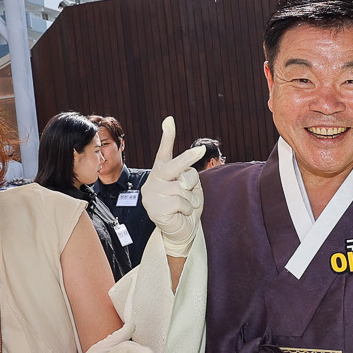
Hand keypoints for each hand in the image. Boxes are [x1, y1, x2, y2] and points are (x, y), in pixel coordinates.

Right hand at [140, 116, 206, 258]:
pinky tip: (180, 214)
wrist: (182, 232)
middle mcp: (154, 180)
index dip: (167, 136)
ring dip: (191, 198)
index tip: (169, 120)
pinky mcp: (154, 208)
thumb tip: (181, 180)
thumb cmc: (187, 207)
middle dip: (188, 158)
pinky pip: (181, 202)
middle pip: (173, 166)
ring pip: (182, 187)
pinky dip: (187, 208)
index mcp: (162, 172)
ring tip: (187, 206)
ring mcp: (152, 195)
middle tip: (201, 149)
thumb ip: (188, 178)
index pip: (164, 152)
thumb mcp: (191, 188)